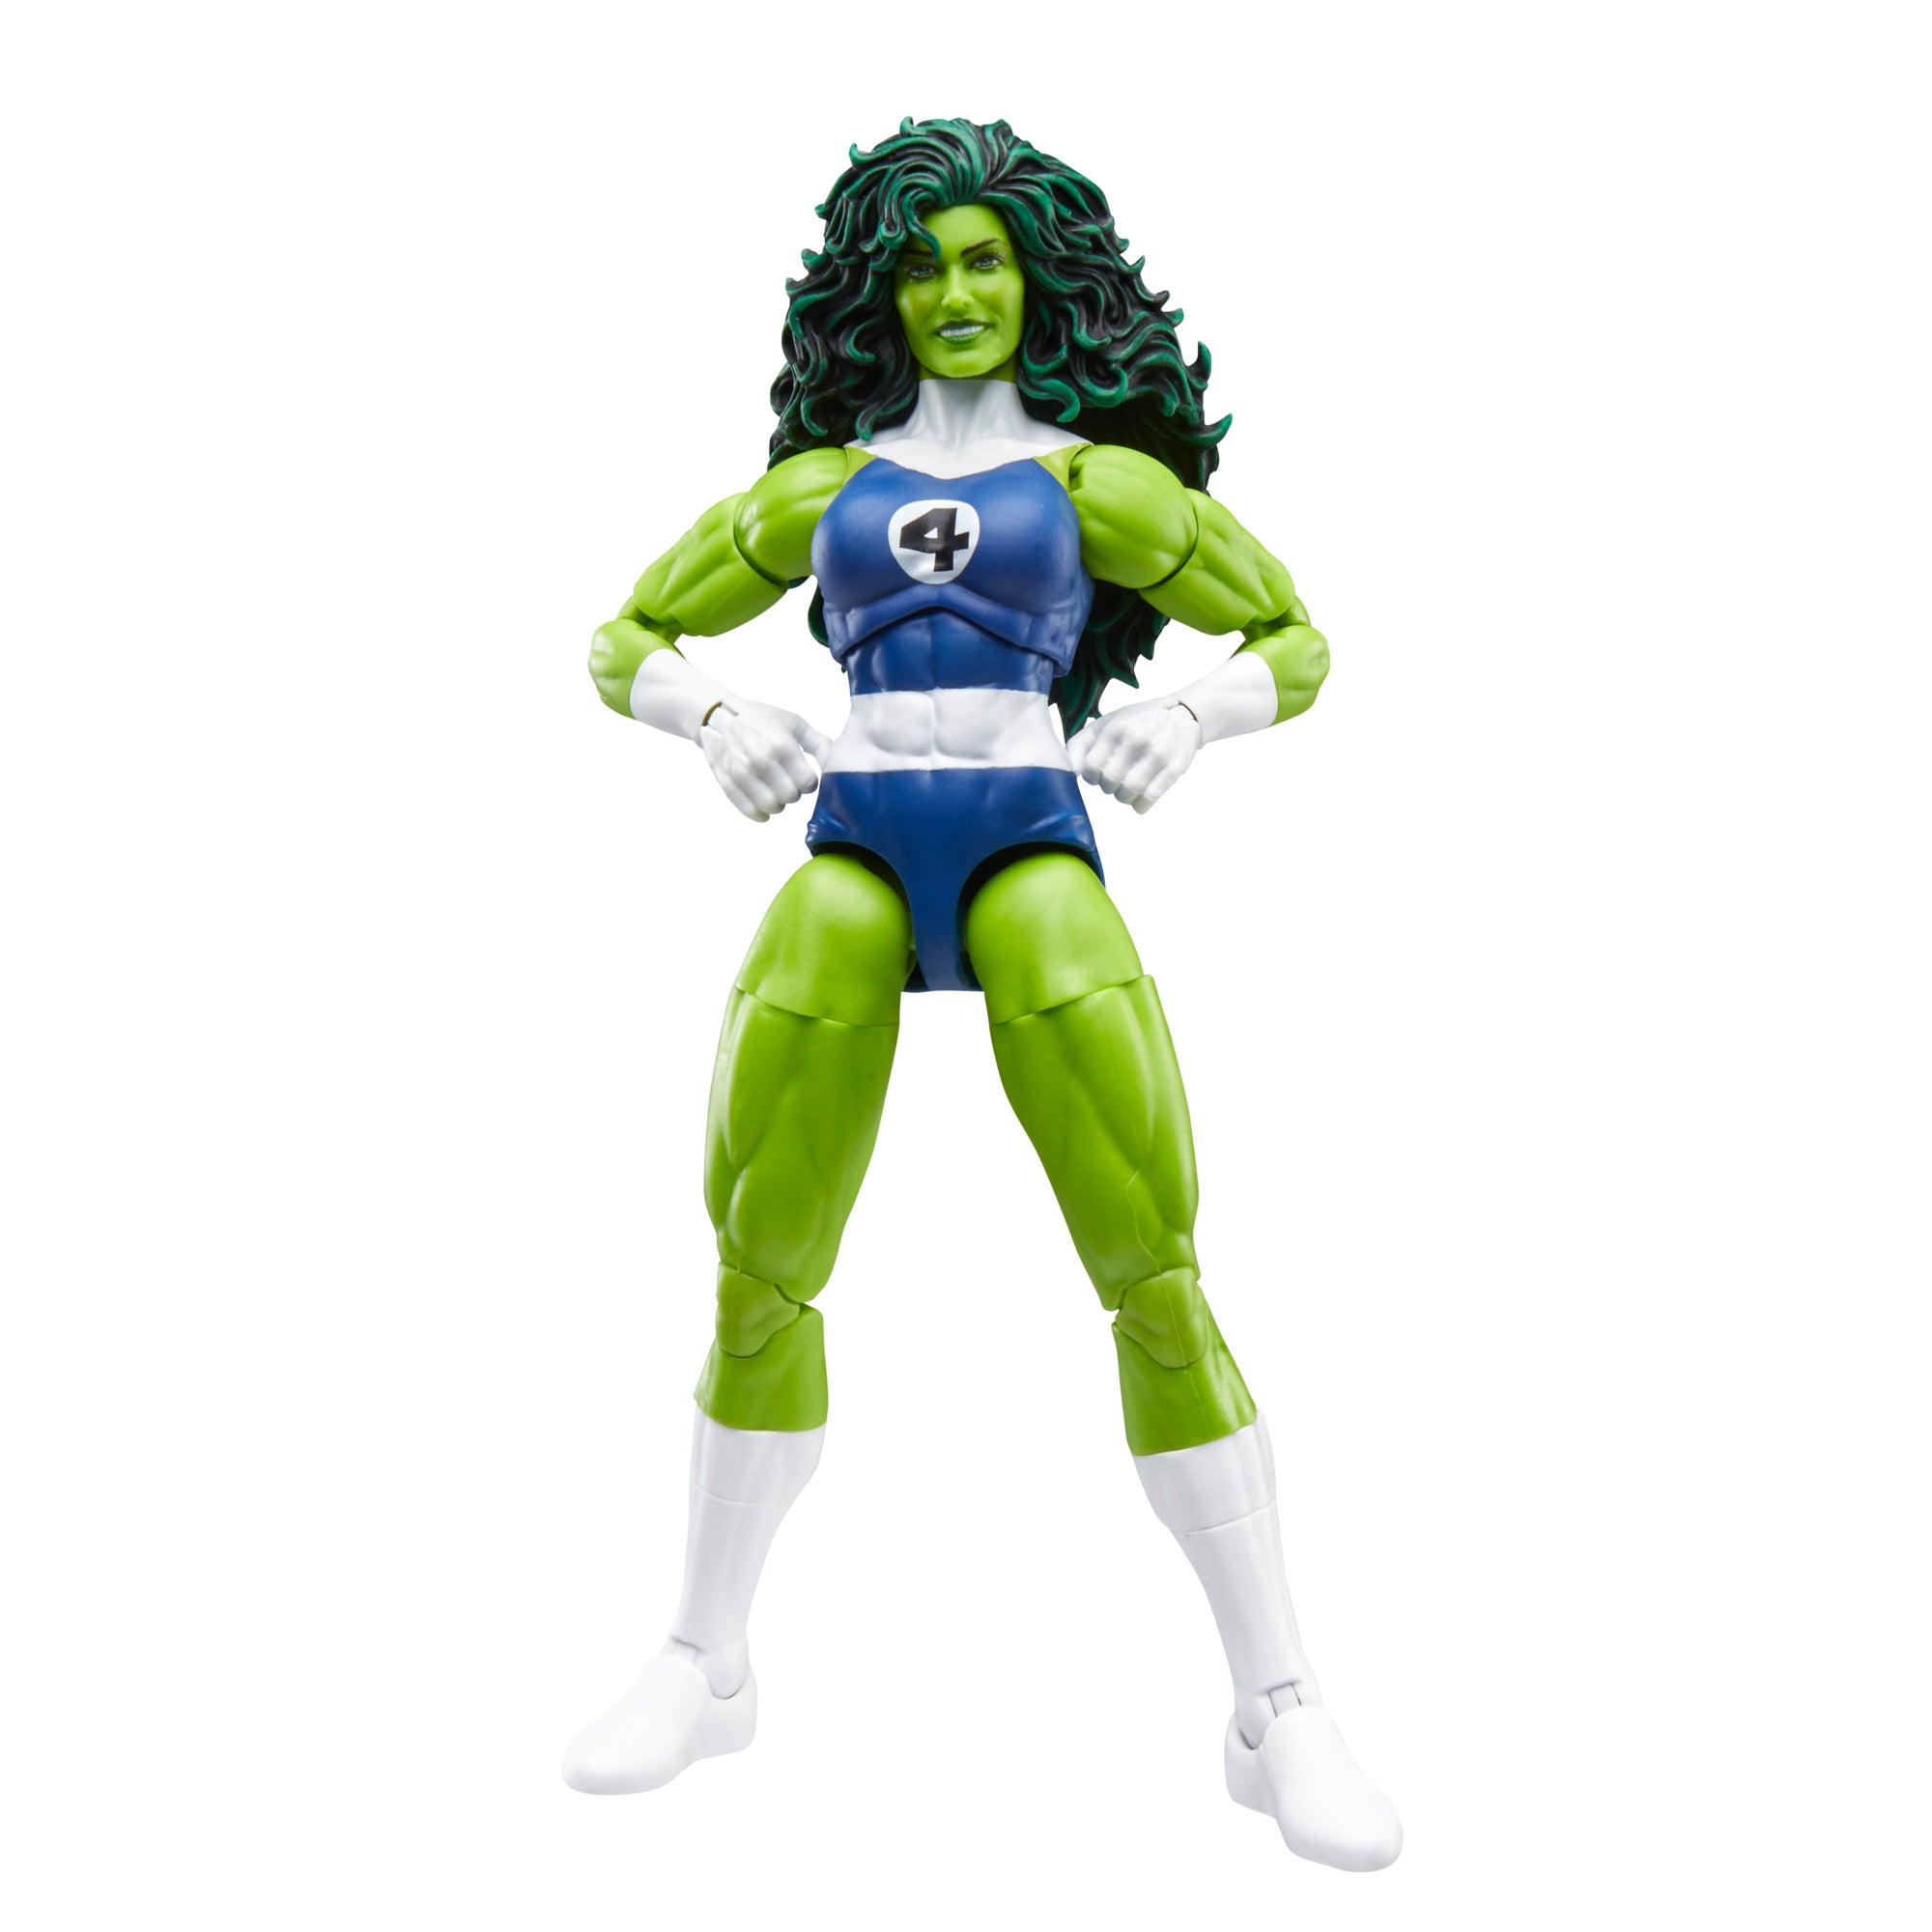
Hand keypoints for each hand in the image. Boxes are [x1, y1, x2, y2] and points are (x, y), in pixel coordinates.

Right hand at [699, 699, 833, 820]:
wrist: (719, 717)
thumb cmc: (761, 719)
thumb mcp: (793, 723)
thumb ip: (819, 743)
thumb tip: (837, 762)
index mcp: (781, 744)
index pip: (807, 782)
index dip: (810, 783)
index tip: (805, 777)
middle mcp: (761, 760)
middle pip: (791, 796)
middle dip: (795, 793)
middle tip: (790, 783)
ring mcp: (742, 774)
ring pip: (772, 807)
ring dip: (779, 804)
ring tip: (777, 792)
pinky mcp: (728, 784)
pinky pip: (750, 811)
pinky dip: (762, 813)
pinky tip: (765, 806)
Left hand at [1069, 699, 1202, 813]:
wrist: (1181, 715)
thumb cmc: (1135, 723)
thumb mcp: (1105, 724)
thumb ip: (1080, 745)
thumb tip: (1067, 772)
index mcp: (1116, 728)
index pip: (1090, 767)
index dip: (1090, 777)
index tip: (1097, 775)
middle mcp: (1136, 739)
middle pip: (1109, 782)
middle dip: (1108, 788)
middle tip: (1114, 781)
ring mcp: (1157, 754)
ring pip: (1128, 793)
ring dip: (1123, 798)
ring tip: (1127, 789)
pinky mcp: (1174, 768)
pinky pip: (1149, 798)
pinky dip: (1140, 805)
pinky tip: (1139, 800)